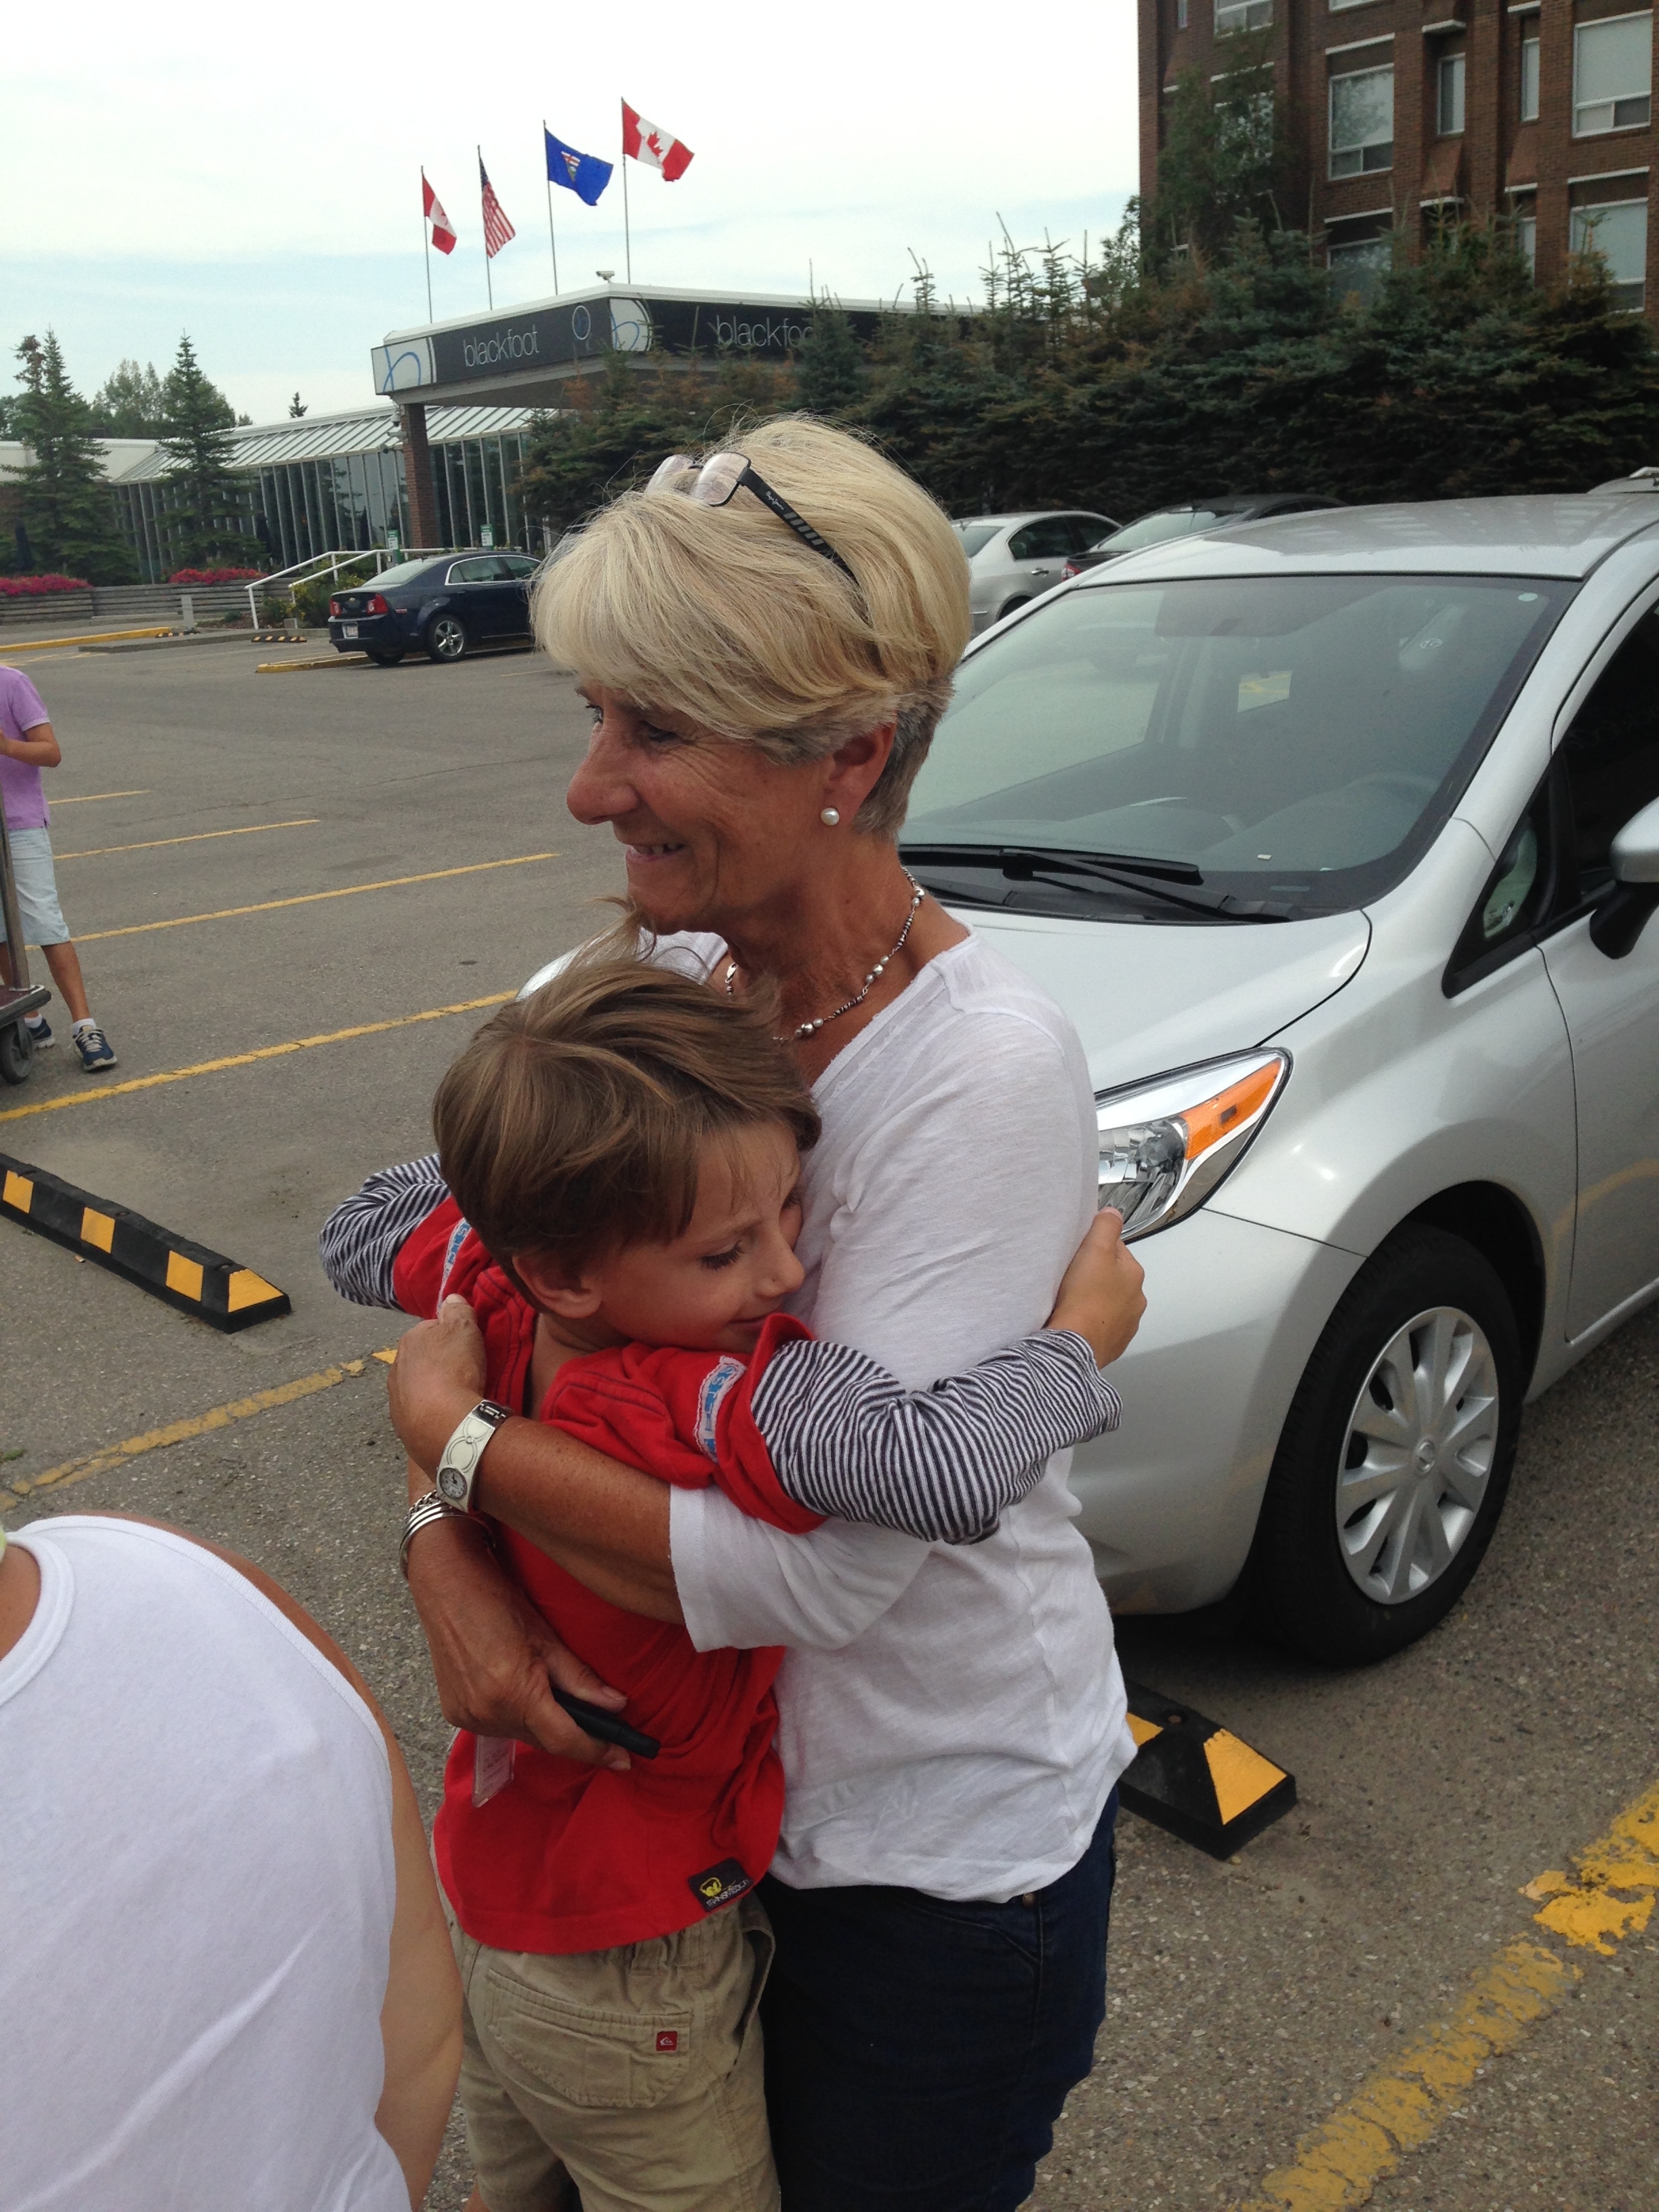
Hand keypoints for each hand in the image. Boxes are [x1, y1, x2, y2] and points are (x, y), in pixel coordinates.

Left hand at [388, 1296, 489, 1474]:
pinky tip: (447, 1418)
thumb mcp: (465, 1329)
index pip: (432, 1330)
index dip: (452, 1337)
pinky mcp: (401, 1425)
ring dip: (432, 1390)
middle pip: (423, 1359)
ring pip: (417, 1387)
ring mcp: (396, 1398)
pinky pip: (418, 1412)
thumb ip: (458, 1310)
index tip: (466, 1348)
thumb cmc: (456, 1370)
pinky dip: (430, 1413)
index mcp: (410, 1340)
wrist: (445, 1424)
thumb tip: (451, 1297)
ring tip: (456, 1399)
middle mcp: (396, 1367)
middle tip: (464, 1374)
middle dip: (439, 1364)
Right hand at [404, 1513, 633, 1770]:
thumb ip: (581, 1679)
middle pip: (543, 1741)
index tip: (624, 1759)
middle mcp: (488, 1714)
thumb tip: (617, 1707)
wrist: (445, 1585)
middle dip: (574, 1737)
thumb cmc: (498, 1602)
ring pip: (521, 1735)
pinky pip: (498, 1727)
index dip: (597, 1751)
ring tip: (562, 1704)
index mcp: (514, 1694)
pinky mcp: (454, 1713)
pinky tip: (527, 1699)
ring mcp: (467, 1717)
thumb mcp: (546, 1638)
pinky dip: (518, 1719)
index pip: (564, 1739)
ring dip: (544, 1727)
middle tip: (603, 1729)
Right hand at [1045, 1208, 1146, 1366]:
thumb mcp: (1094, 1250)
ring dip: (1094, 1300)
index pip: (1117, 1249)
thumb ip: (1105, 1227)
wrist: (1074, 1345)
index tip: (1079, 1253)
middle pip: (1113, 1277)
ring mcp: (1125, 1324)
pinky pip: (1101, 1326)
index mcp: (1134, 1274)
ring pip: (1108, 1303)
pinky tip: (1075, 1320)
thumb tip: (1113, 1213)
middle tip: (1072, 1277)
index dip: (1095, 1247)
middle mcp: (1136, 1300)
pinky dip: (1091, 1322)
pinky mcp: (1111, 1344)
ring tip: (1071, 1300)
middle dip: (1096, 1276)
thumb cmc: (1084, 1299)